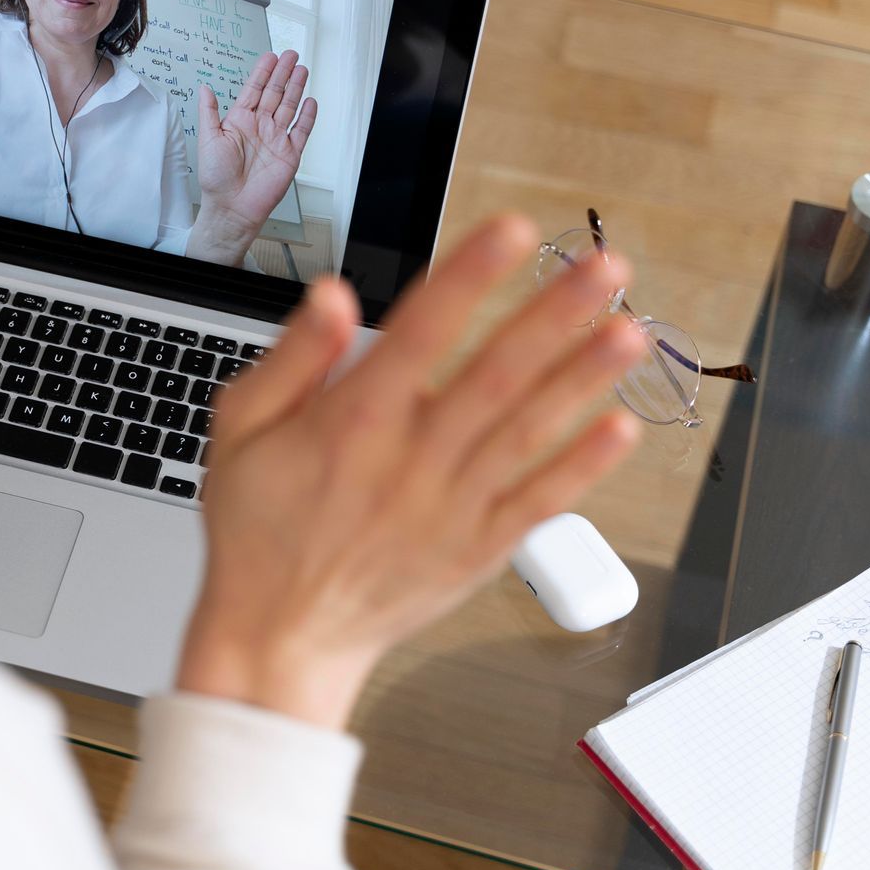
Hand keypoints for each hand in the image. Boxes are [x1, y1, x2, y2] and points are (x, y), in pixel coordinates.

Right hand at [176, 215, 647, 728]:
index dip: (470, 277)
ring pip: (528, 430)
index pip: (423, 331)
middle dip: (554, 314)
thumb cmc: (258, 531)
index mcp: (353, 423)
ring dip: (583, 379)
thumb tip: (332, 297)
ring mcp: (451, 507)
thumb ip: (292, 360)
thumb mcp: (240, 431)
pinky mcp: (476, 549)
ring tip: (630, 331)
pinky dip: (581, 466)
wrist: (280, 637)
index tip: (511, 232)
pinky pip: (538, 502)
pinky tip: (620, 428)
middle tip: (603, 267)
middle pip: (495, 373)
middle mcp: (411, 460)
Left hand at [189, 50, 317, 263]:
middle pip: (274, 93)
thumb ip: (209, 112)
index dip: (263, 72)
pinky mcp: (290, 154)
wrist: (232, 206)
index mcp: (239, 121)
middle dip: (283, 73)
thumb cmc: (216, 178)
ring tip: (302, 70)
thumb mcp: (208, 139)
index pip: (254, 90)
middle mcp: (259, 127)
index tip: (271, 56)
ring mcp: (276, 139)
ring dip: (296, 88)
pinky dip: (307, 116)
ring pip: (289, 107)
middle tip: (291, 55)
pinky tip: (310, 101)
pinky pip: (302, 131)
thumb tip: (204, 88)